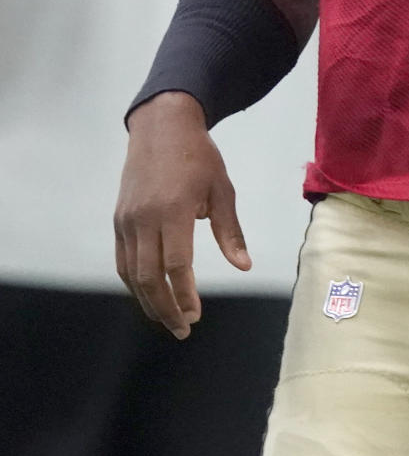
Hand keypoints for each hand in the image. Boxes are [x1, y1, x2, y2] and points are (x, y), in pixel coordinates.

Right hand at [114, 91, 250, 338]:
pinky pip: (122, 260)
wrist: (161, 126)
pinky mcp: (119, 219)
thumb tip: (243, 266)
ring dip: (148, 301)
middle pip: (149, 277)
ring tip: (168, 318)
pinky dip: (134, 283)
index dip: (185, 295)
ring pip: (131, 274)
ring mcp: (127, 220)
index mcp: (173, 210)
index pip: (176, 265)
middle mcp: (144, 218)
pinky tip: (149, 295)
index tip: (196, 314)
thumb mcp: (222, 189)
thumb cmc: (198, 157)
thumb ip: (230, 231)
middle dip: (165, 308)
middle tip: (183, 328)